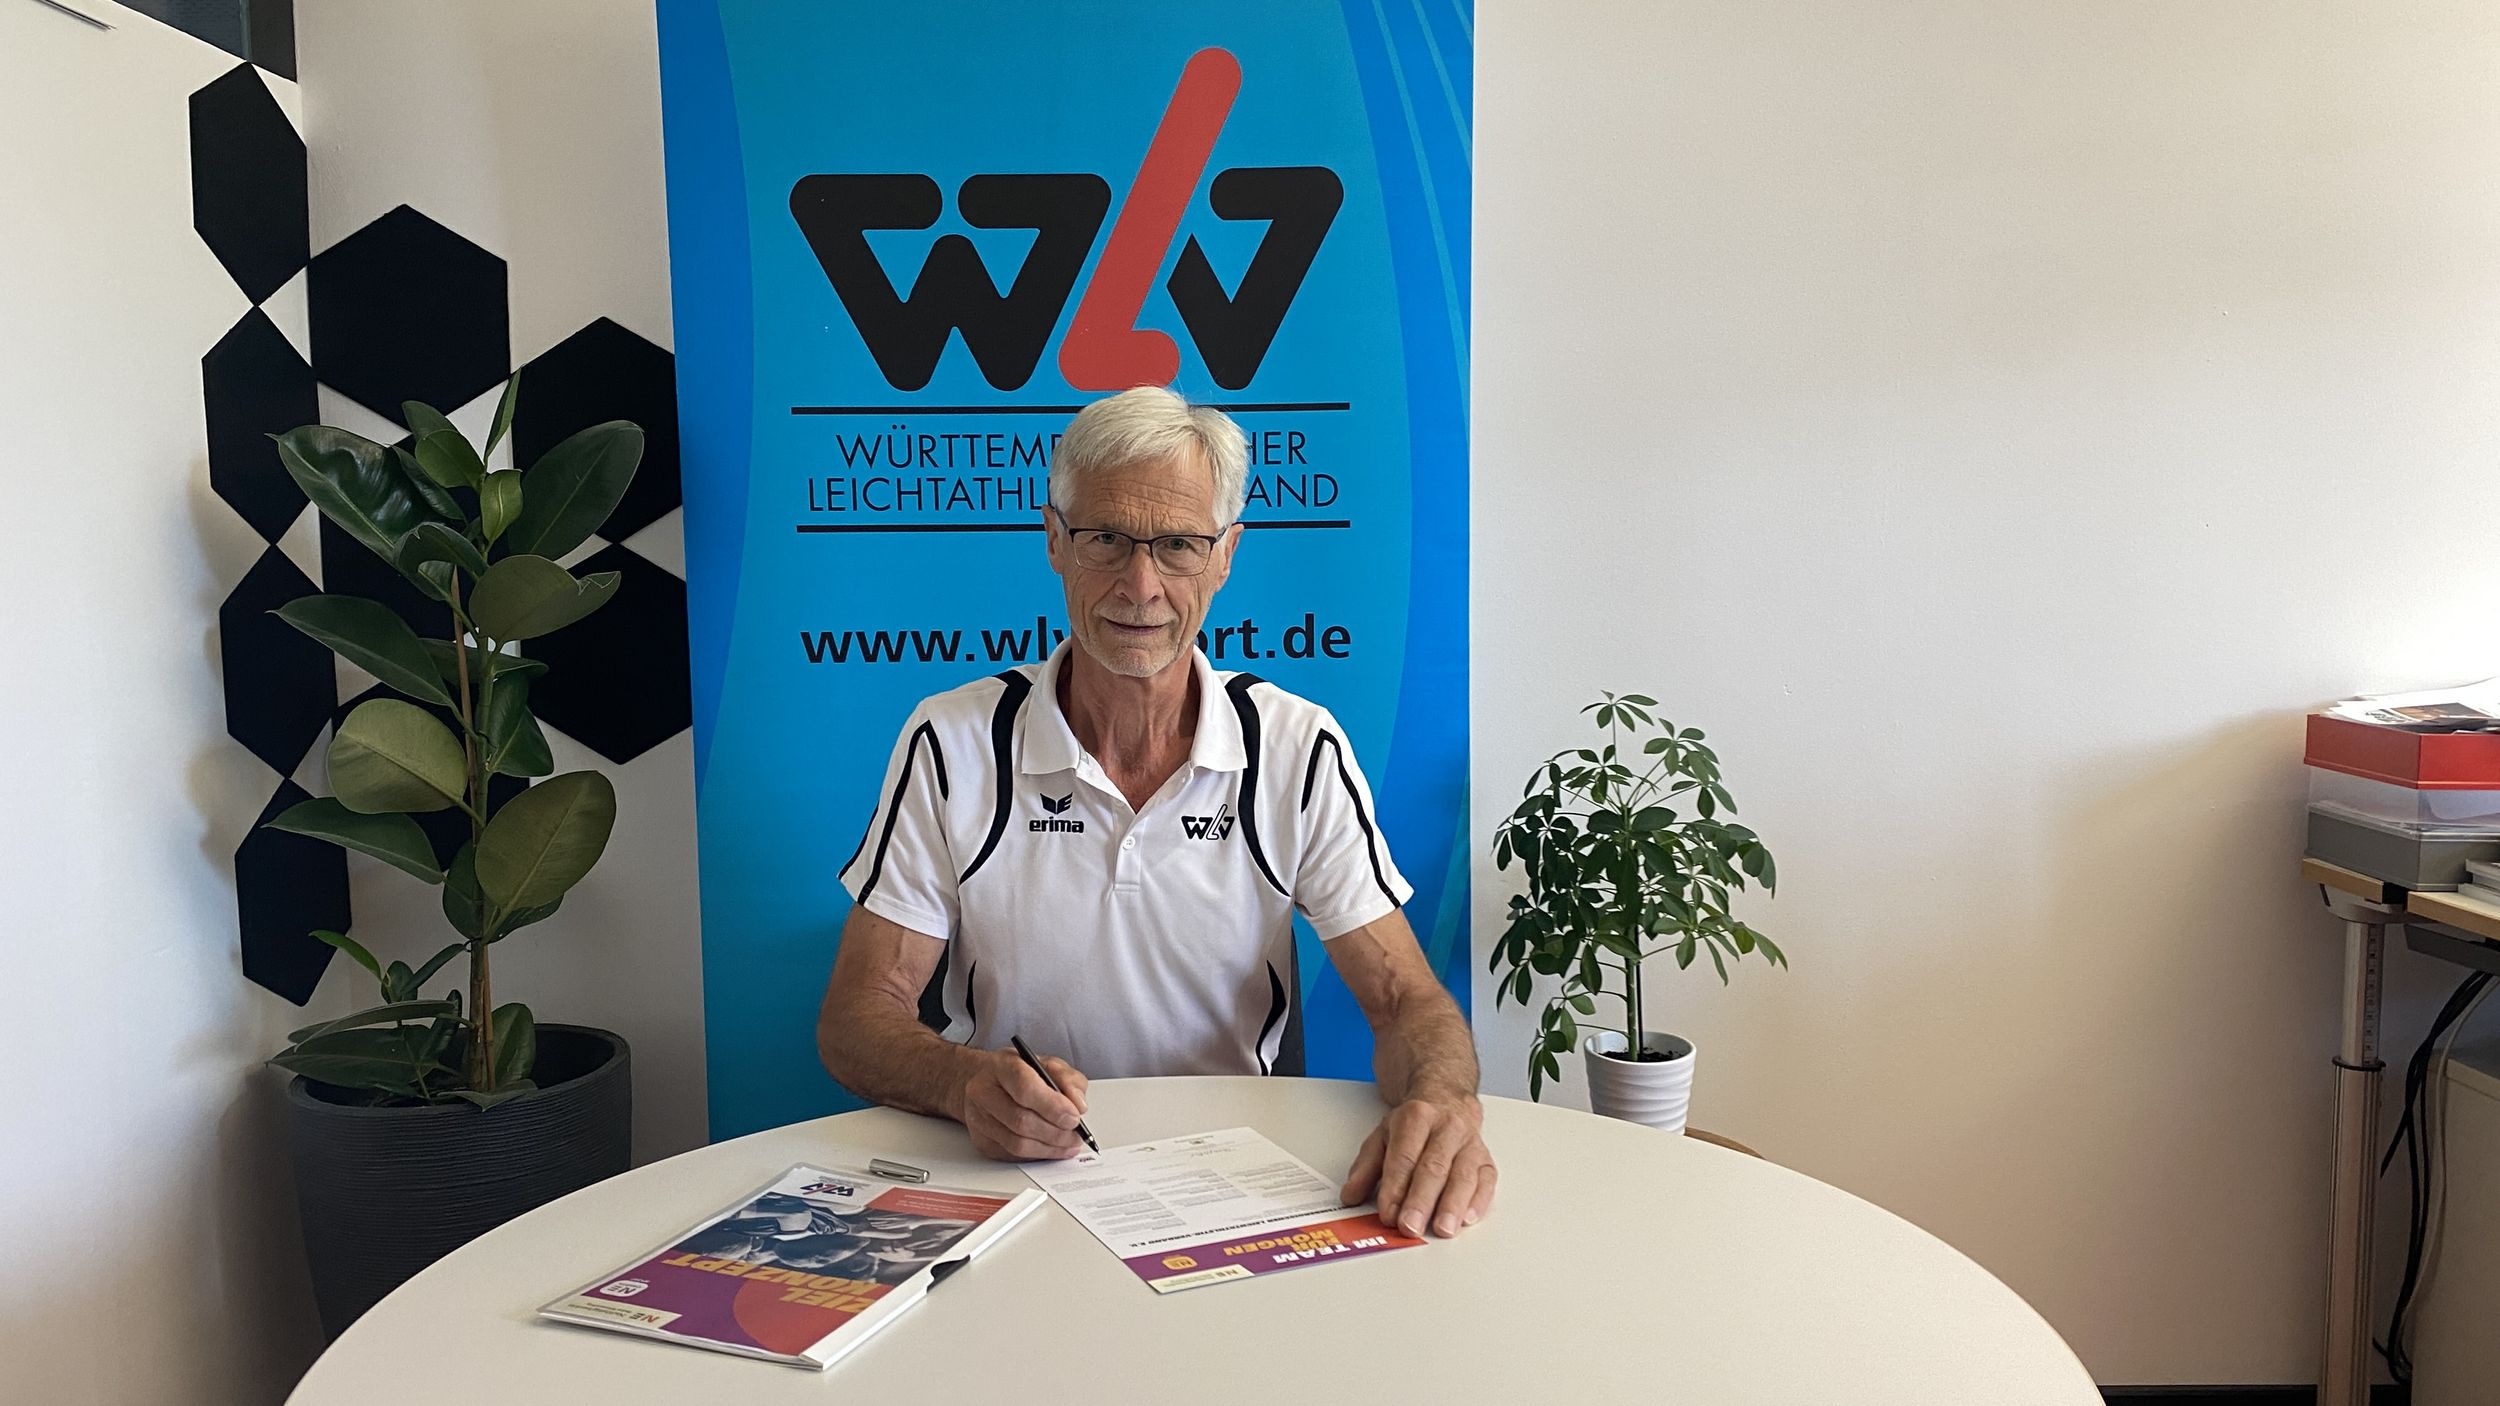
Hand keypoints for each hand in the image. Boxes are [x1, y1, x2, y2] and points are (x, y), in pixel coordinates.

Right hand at [957, 1048, 1089, 1160]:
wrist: (983, 1081)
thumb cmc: (1016, 1071)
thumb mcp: (1047, 1063)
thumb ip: (1068, 1080)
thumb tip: (1078, 1105)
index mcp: (1001, 1067)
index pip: (1025, 1088)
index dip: (1053, 1106)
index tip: (1074, 1117)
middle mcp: (984, 1092)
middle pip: (1021, 1121)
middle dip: (1056, 1132)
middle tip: (1076, 1135)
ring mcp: (979, 1119)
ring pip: (1017, 1144)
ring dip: (1049, 1148)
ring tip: (1069, 1144)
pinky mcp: (982, 1141)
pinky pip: (1013, 1156)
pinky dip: (1038, 1155)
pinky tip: (1052, 1148)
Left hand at [1340, 1091, 1495, 1237]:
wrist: (1447, 1100)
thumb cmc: (1415, 1123)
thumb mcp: (1382, 1136)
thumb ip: (1365, 1168)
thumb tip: (1350, 1195)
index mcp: (1416, 1117)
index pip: (1404, 1156)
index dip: (1396, 1187)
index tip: (1388, 1213)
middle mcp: (1446, 1127)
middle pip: (1433, 1167)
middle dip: (1421, 1200)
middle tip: (1411, 1226)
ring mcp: (1470, 1143)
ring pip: (1463, 1175)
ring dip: (1452, 1205)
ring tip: (1442, 1229)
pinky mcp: (1486, 1159)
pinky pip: (1486, 1181)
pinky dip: (1478, 1201)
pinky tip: (1467, 1218)